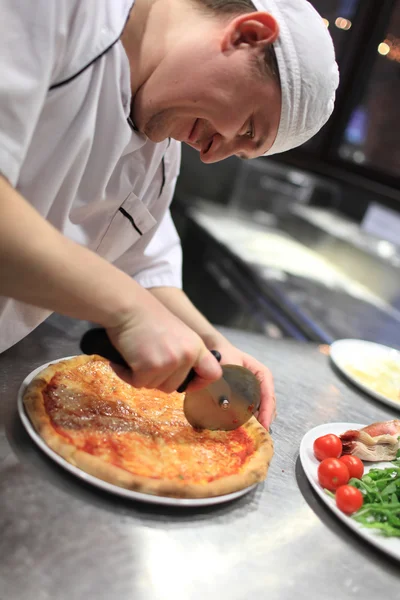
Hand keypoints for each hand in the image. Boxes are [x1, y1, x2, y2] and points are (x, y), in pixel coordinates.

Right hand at [105, 294, 221, 392]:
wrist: (127, 307)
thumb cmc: (147, 318)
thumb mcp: (177, 334)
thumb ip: (184, 353)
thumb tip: (183, 379)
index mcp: (196, 346)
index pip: (213, 373)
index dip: (200, 383)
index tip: (187, 383)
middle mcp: (186, 355)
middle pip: (174, 386)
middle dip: (158, 378)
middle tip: (147, 358)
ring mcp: (169, 362)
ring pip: (154, 386)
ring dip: (142, 376)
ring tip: (136, 354)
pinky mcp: (149, 368)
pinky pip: (137, 383)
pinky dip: (127, 374)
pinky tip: (126, 358)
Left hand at [207, 339, 275, 430]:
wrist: (214, 350)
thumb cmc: (223, 355)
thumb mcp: (228, 367)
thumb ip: (229, 383)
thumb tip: (227, 404)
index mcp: (262, 374)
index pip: (269, 396)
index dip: (267, 412)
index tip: (263, 425)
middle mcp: (262, 383)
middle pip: (268, 405)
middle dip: (263, 419)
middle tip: (257, 433)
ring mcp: (256, 390)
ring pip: (261, 409)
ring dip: (257, 420)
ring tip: (250, 433)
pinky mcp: (248, 396)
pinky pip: (252, 409)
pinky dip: (249, 418)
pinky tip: (242, 426)